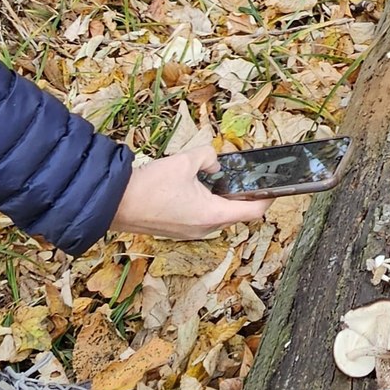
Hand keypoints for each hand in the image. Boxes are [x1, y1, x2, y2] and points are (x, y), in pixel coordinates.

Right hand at [111, 144, 269, 240]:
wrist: (115, 204)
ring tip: (208, 175)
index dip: (267, 198)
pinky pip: (199, 215)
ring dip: (217, 195)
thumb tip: (214, 162)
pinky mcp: (178, 230)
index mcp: (213, 215)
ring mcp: (191, 232)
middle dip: (237, 191)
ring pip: (216, 212)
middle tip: (237, 173)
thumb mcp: (184, 161)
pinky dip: (202, 201)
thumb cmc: (149, 187)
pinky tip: (191, 185)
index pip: (254, 211)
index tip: (274, 187)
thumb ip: (208, 157)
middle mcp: (205, 228)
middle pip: (234, 211)